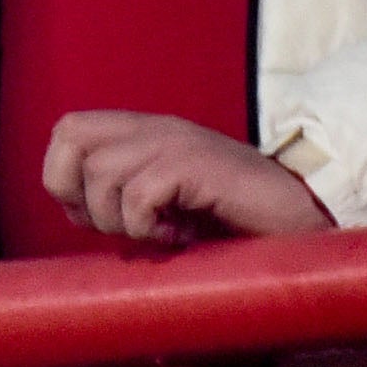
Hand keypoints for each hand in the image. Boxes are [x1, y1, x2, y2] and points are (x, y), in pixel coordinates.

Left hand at [38, 109, 331, 249]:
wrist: (302, 217)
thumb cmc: (236, 219)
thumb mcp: (170, 204)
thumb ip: (126, 195)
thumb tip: (76, 213)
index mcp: (146, 133)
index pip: (67, 130)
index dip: (65, 180)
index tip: (101, 219)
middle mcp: (156, 129)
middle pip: (69, 136)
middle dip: (78, 194)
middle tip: (121, 225)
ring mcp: (177, 143)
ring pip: (102, 173)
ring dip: (122, 222)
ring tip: (163, 235)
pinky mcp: (197, 165)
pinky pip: (140, 195)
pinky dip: (150, 229)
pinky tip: (182, 237)